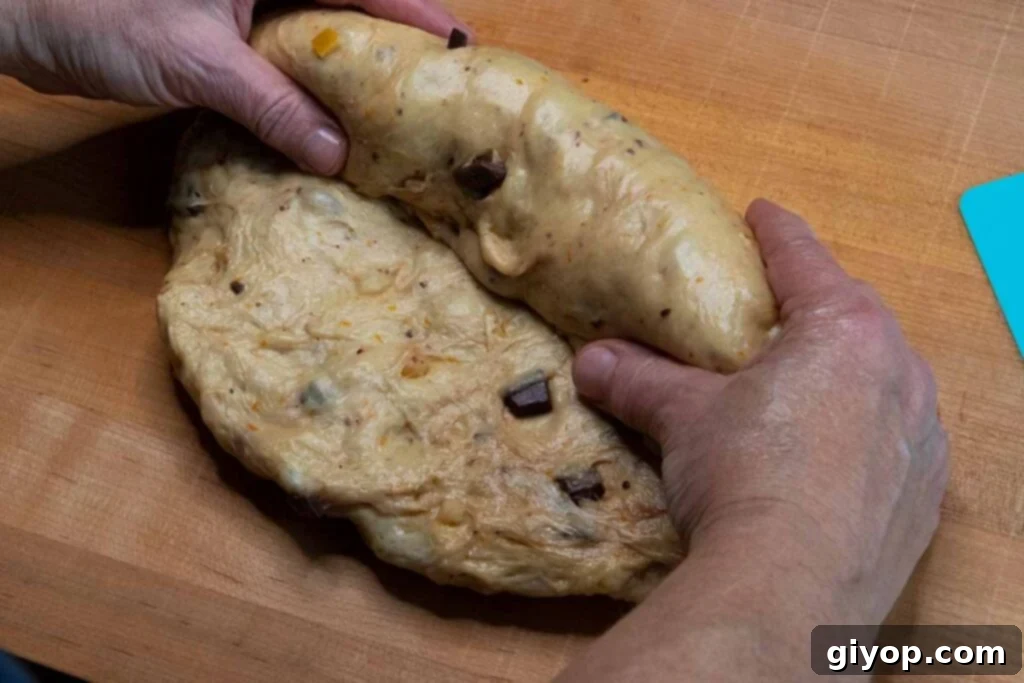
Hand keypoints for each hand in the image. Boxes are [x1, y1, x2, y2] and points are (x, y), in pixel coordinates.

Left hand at [0, 0, 467, 173]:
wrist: (27, 21)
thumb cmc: (98, 15)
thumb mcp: (197, 60)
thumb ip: (271, 103)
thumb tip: (335, 152)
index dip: (409, 6)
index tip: (453, 42)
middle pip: (345, 1)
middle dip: (392, 36)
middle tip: (437, 80)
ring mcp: (243, 2)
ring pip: (317, 30)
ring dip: (353, 67)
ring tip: (398, 105)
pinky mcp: (225, 32)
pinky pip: (284, 58)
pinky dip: (310, 86)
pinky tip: (334, 117)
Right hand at [573, 199, 948, 623]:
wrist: (790, 588)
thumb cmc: (744, 475)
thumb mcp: (684, 418)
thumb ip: (639, 380)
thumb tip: (588, 362)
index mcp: (845, 330)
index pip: (804, 259)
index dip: (775, 232)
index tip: (759, 212)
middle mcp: (900, 371)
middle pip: (854, 315)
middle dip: (815, 307)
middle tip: (773, 312)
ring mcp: (921, 436)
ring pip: (884, 378)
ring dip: (846, 372)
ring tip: (802, 386)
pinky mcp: (923, 494)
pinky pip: (897, 441)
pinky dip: (866, 433)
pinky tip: (832, 455)